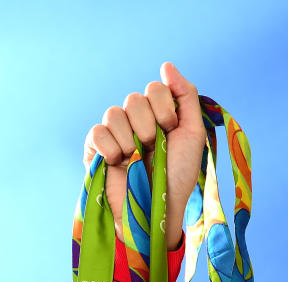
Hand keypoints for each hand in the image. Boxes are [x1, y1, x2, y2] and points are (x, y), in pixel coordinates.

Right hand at [82, 62, 203, 248]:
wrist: (159, 209)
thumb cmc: (178, 176)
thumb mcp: (192, 135)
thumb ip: (185, 96)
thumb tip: (166, 65)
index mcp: (159, 115)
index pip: (155, 89)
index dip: (165, 110)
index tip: (171, 131)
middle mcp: (136, 121)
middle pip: (135, 99)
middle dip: (150, 126)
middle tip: (154, 148)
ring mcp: (115, 134)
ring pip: (114, 112)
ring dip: (132, 139)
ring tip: (138, 159)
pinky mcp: (95, 150)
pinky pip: (97, 132)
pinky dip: (111, 148)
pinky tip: (120, 162)